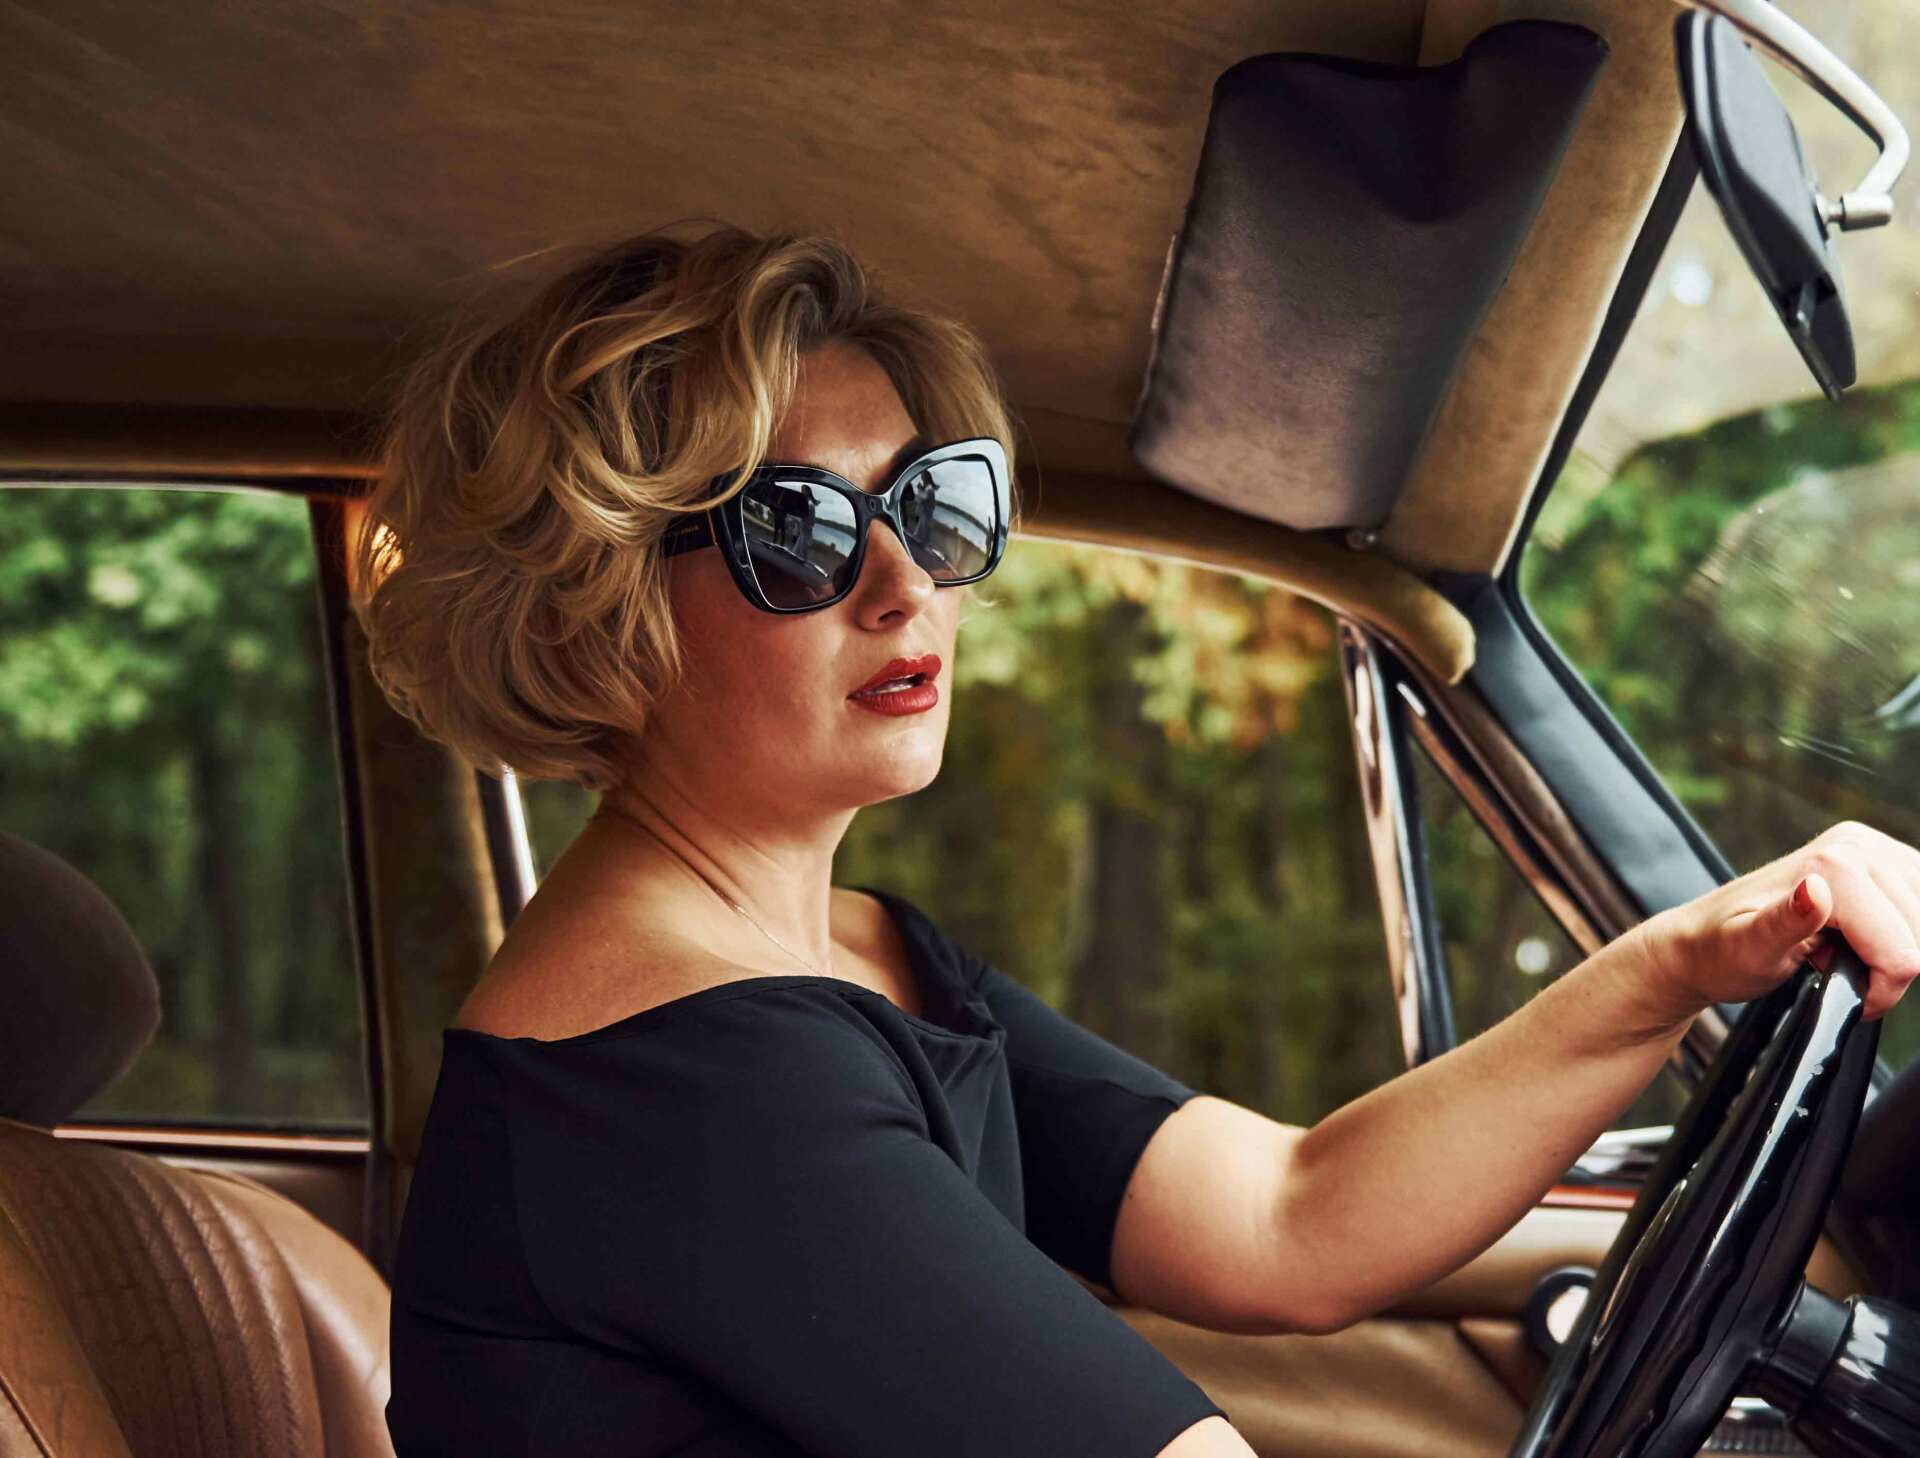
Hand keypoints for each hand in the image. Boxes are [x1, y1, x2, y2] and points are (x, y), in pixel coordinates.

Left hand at [1634, 821, 1919, 1026]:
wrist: (1703, 941)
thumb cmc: (1721, 951)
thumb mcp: (1748, 948)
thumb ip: (1785, 922)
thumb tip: (1815, 891)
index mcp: (1833, 864)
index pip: (1904, 951)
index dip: (1880, 989)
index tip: (1846, 996)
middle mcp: (1855, 845)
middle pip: (1919, 934)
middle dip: (1887, 967)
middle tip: (1834, 968)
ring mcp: (1871, 847)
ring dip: (1893, 948)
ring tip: (1842, 950)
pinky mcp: (1883, 860)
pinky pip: (1919, 906)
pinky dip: (1900, 932)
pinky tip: (1859, 936)